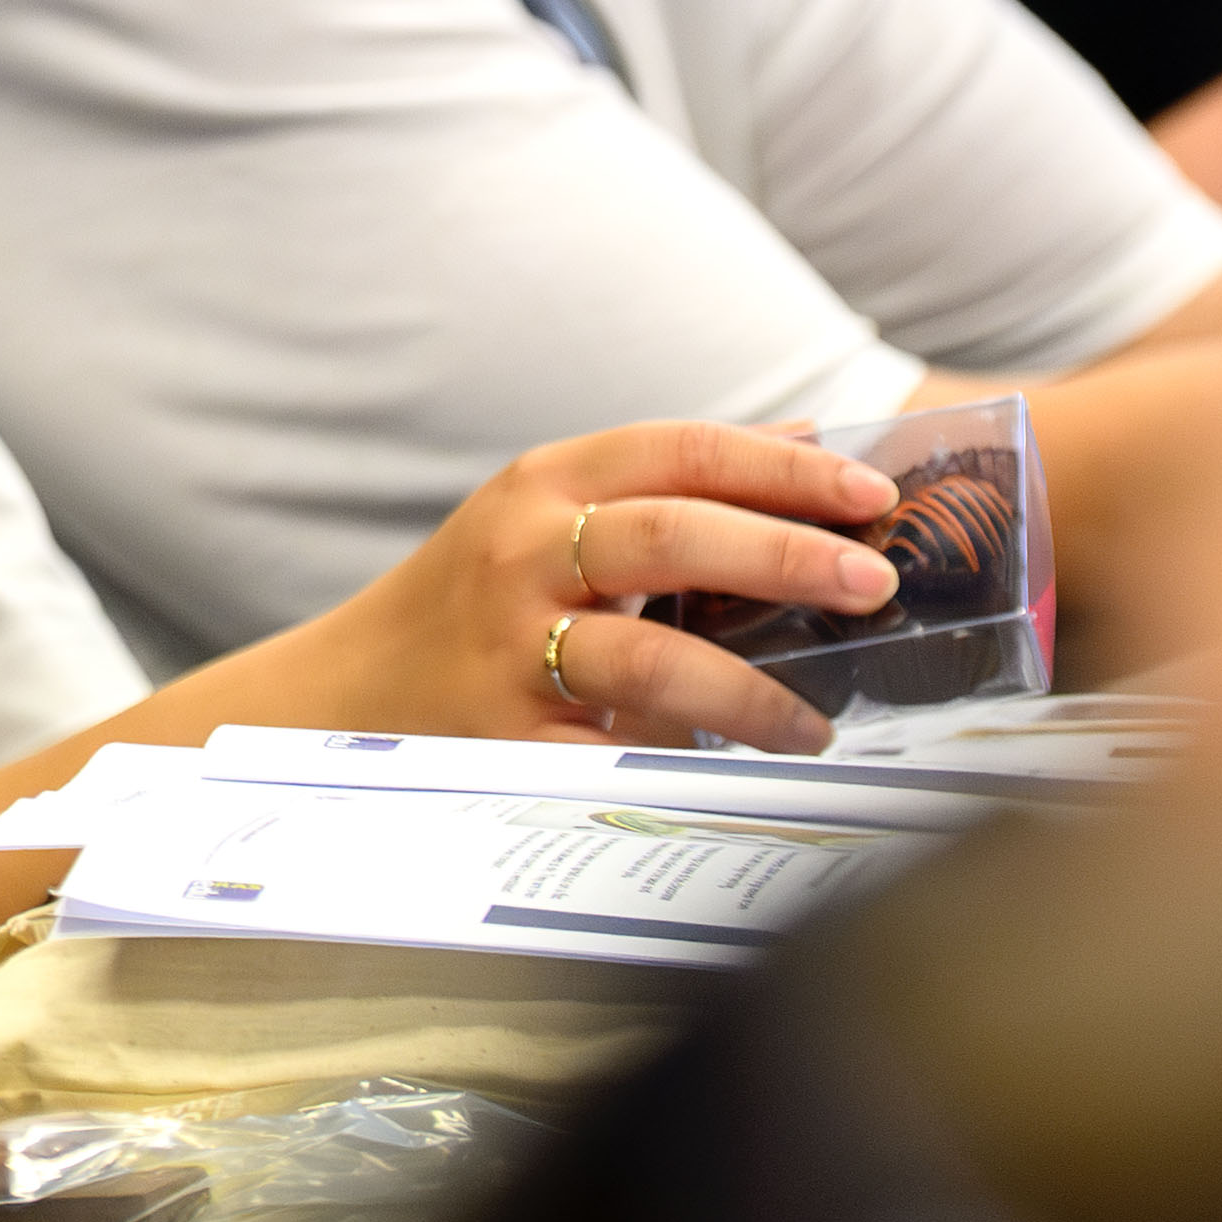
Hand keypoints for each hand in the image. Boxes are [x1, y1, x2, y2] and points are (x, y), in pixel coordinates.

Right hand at [262, 419, 909, 758]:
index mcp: (547, 483)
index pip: (682, 451)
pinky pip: (614, 753)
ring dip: (752, 692)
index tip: (873, 494)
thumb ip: (668, 485)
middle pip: (675, 535)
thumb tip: (809, 447)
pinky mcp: (503, 735)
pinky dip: (689, 763)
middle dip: (789, 555)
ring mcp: (509, 646)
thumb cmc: (476, 601)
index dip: (785, 468)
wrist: (346, 691)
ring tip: (816, 723)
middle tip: (875, 583)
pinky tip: (742, 774)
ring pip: (650, 658)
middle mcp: (523, 551)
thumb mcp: (553, 517)